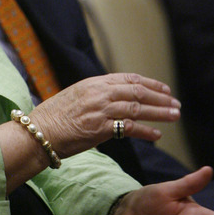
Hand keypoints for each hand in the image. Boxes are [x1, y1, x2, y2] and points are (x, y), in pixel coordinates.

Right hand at [30, 73, 180, 157]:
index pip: (128, 78)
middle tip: (175, 104)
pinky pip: (129, 129)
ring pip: (137, 109)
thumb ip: (95, 94)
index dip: (150, 83)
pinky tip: (156, 136)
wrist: (38, 131)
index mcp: (93, 83)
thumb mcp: (74, 96)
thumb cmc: (53, 116)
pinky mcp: (99, 129)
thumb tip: (114, 98)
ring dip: (159, 113)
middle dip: (160, 98)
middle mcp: (98, 93)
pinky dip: (146, 132)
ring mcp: (99, 110)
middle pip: (137, 92)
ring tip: (173, 116)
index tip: (164, 89)